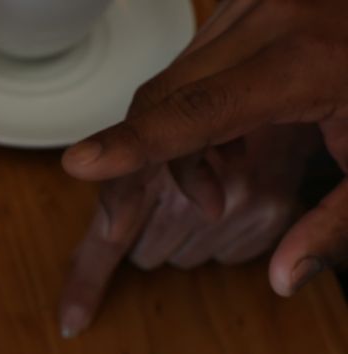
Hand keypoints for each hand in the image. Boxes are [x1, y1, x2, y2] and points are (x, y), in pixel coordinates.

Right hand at [60, 0, 347, 332]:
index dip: (134, 143)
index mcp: (305, 63)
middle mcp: (266, 23)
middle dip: (139, 165)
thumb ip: (335, 226)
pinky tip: (225, 146)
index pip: (197, 111)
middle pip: (162, 100)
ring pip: (168, 85)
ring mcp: (248, 9)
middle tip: (123, 228)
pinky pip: (187, 67)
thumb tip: (285, 279)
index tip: (79, 165)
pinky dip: (186, 115)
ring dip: (170, 144)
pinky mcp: (241, 9)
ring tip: (213, 191)